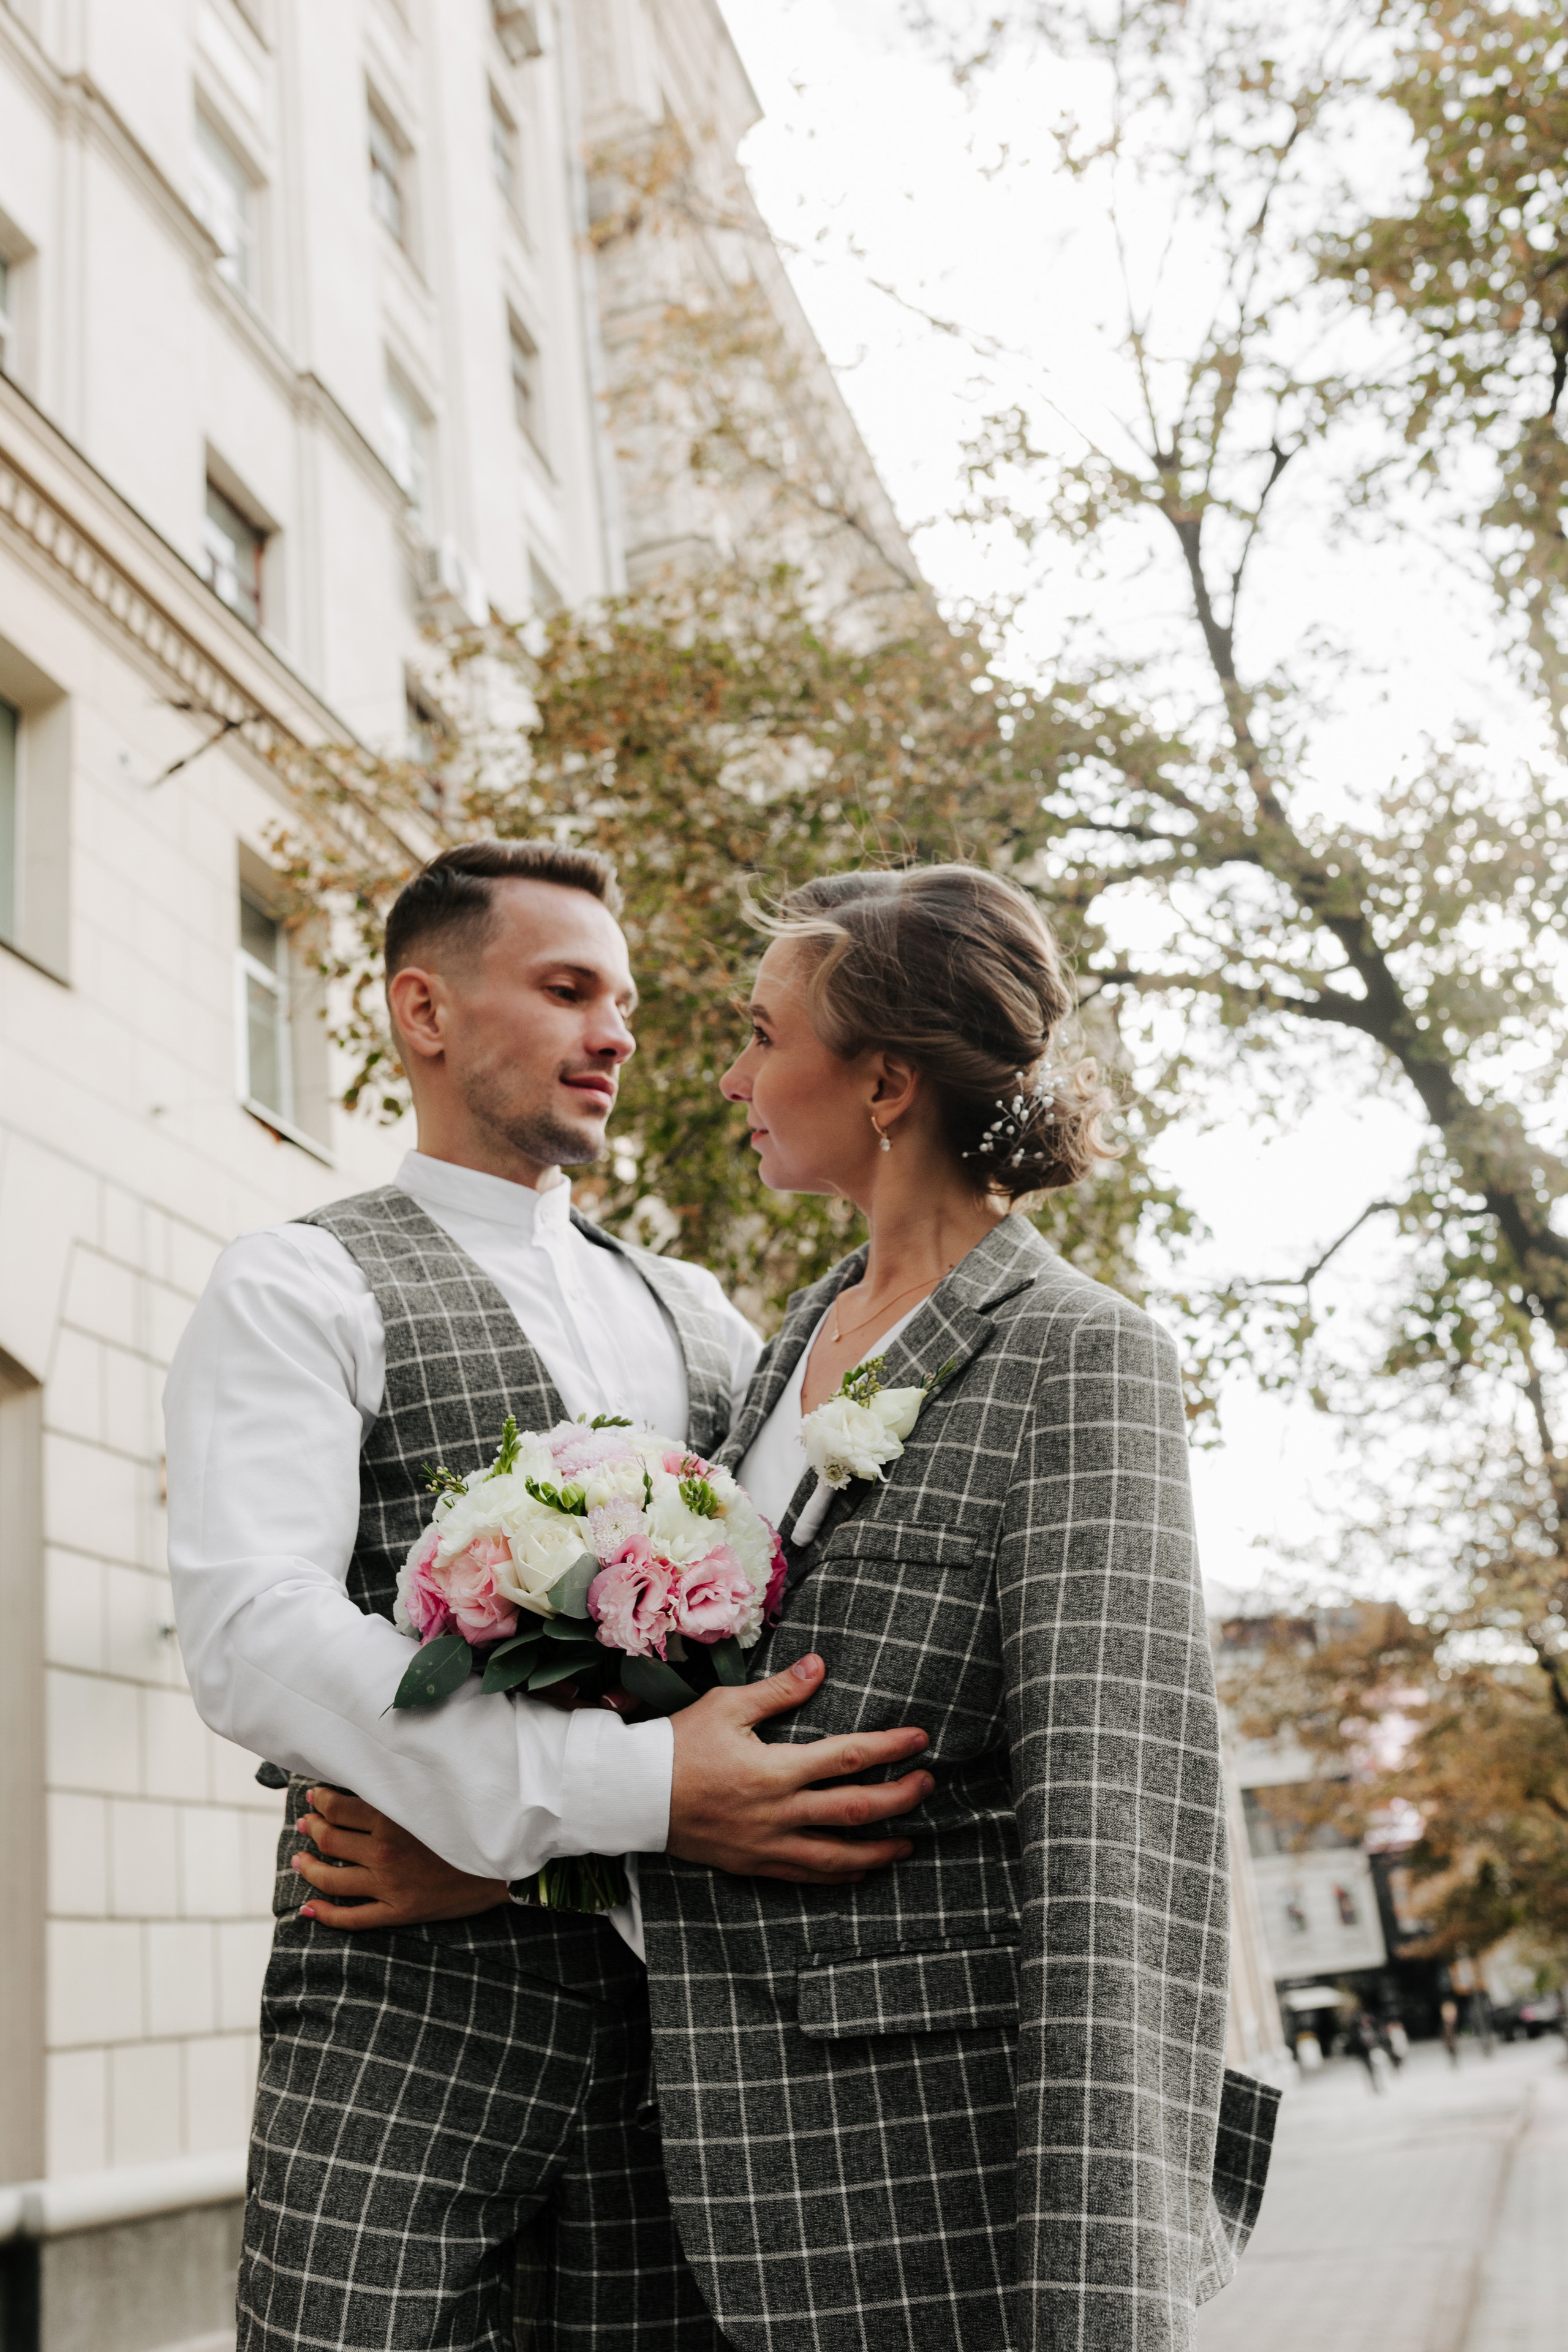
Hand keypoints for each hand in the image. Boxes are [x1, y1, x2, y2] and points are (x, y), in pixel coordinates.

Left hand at [293, 1787, 509, 1929]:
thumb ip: (400, 1791)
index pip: (340, 1808)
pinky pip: (353, 1919)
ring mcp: (390, 1885)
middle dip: (311, 1830)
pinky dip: (325, 1915)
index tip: (314, 1798)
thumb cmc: (471, 1824)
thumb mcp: (433, 1799)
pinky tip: (308, 1909)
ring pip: (333, 1880)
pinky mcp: (399, 1911)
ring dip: (309, 1868)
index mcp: (393, 1820)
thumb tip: (368, 1781)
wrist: (505, 1864)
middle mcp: (385, 1853)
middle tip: (304, 1824)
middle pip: (331, 1840)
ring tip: (299, 1860)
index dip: (320, 1802)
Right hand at [668, 1653, 932, 1883]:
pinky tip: (860, 1870)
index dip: (889, 1748)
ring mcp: (766, 1845)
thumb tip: (819, 1666)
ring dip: (879, 1849)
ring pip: (837, 1856)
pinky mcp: (753, 1864)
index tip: (919, 1739)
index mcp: (774, 1770)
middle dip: (899, 1799)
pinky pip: (806, 1876)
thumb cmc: (678, 1744)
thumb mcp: (726, 1706)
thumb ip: (778, 1691)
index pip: (847, 1757)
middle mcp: (777, 1813)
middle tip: (928, 1785)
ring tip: (909, 1842)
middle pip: (855, 1810)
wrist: (633, 1796)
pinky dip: (839, 1875)